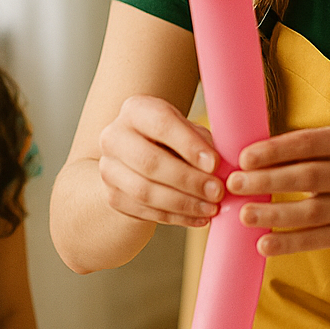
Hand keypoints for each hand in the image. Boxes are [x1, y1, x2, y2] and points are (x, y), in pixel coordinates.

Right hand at [97, 94, 223, 227]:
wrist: (137, 158)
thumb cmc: (173, 139)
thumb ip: (202, 142)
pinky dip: (175, 217)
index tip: (215, 164)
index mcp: (136, 110)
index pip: (162, 124)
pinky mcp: (112, 195)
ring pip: (144, 191)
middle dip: (188, 180)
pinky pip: (144, 211)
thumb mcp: (188, 130)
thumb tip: (220, 167)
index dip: (189, 145)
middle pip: (149, 161)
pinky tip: (198, 218)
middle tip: (217, 192)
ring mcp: (109, 168)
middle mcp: (114, 137)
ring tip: (211, 208)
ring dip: (183, 203)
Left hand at [228, 125, 329, 254]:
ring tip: (244, 214)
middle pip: (308, 176)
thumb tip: (243, 160)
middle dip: (267, 181)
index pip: (307, 142)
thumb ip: (296, 151)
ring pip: (311, 212)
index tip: (243, 158)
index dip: (274, 150)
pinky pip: (316, 239)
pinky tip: (263, 244)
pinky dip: (288, 243)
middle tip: (234, 184)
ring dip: (274, 214)